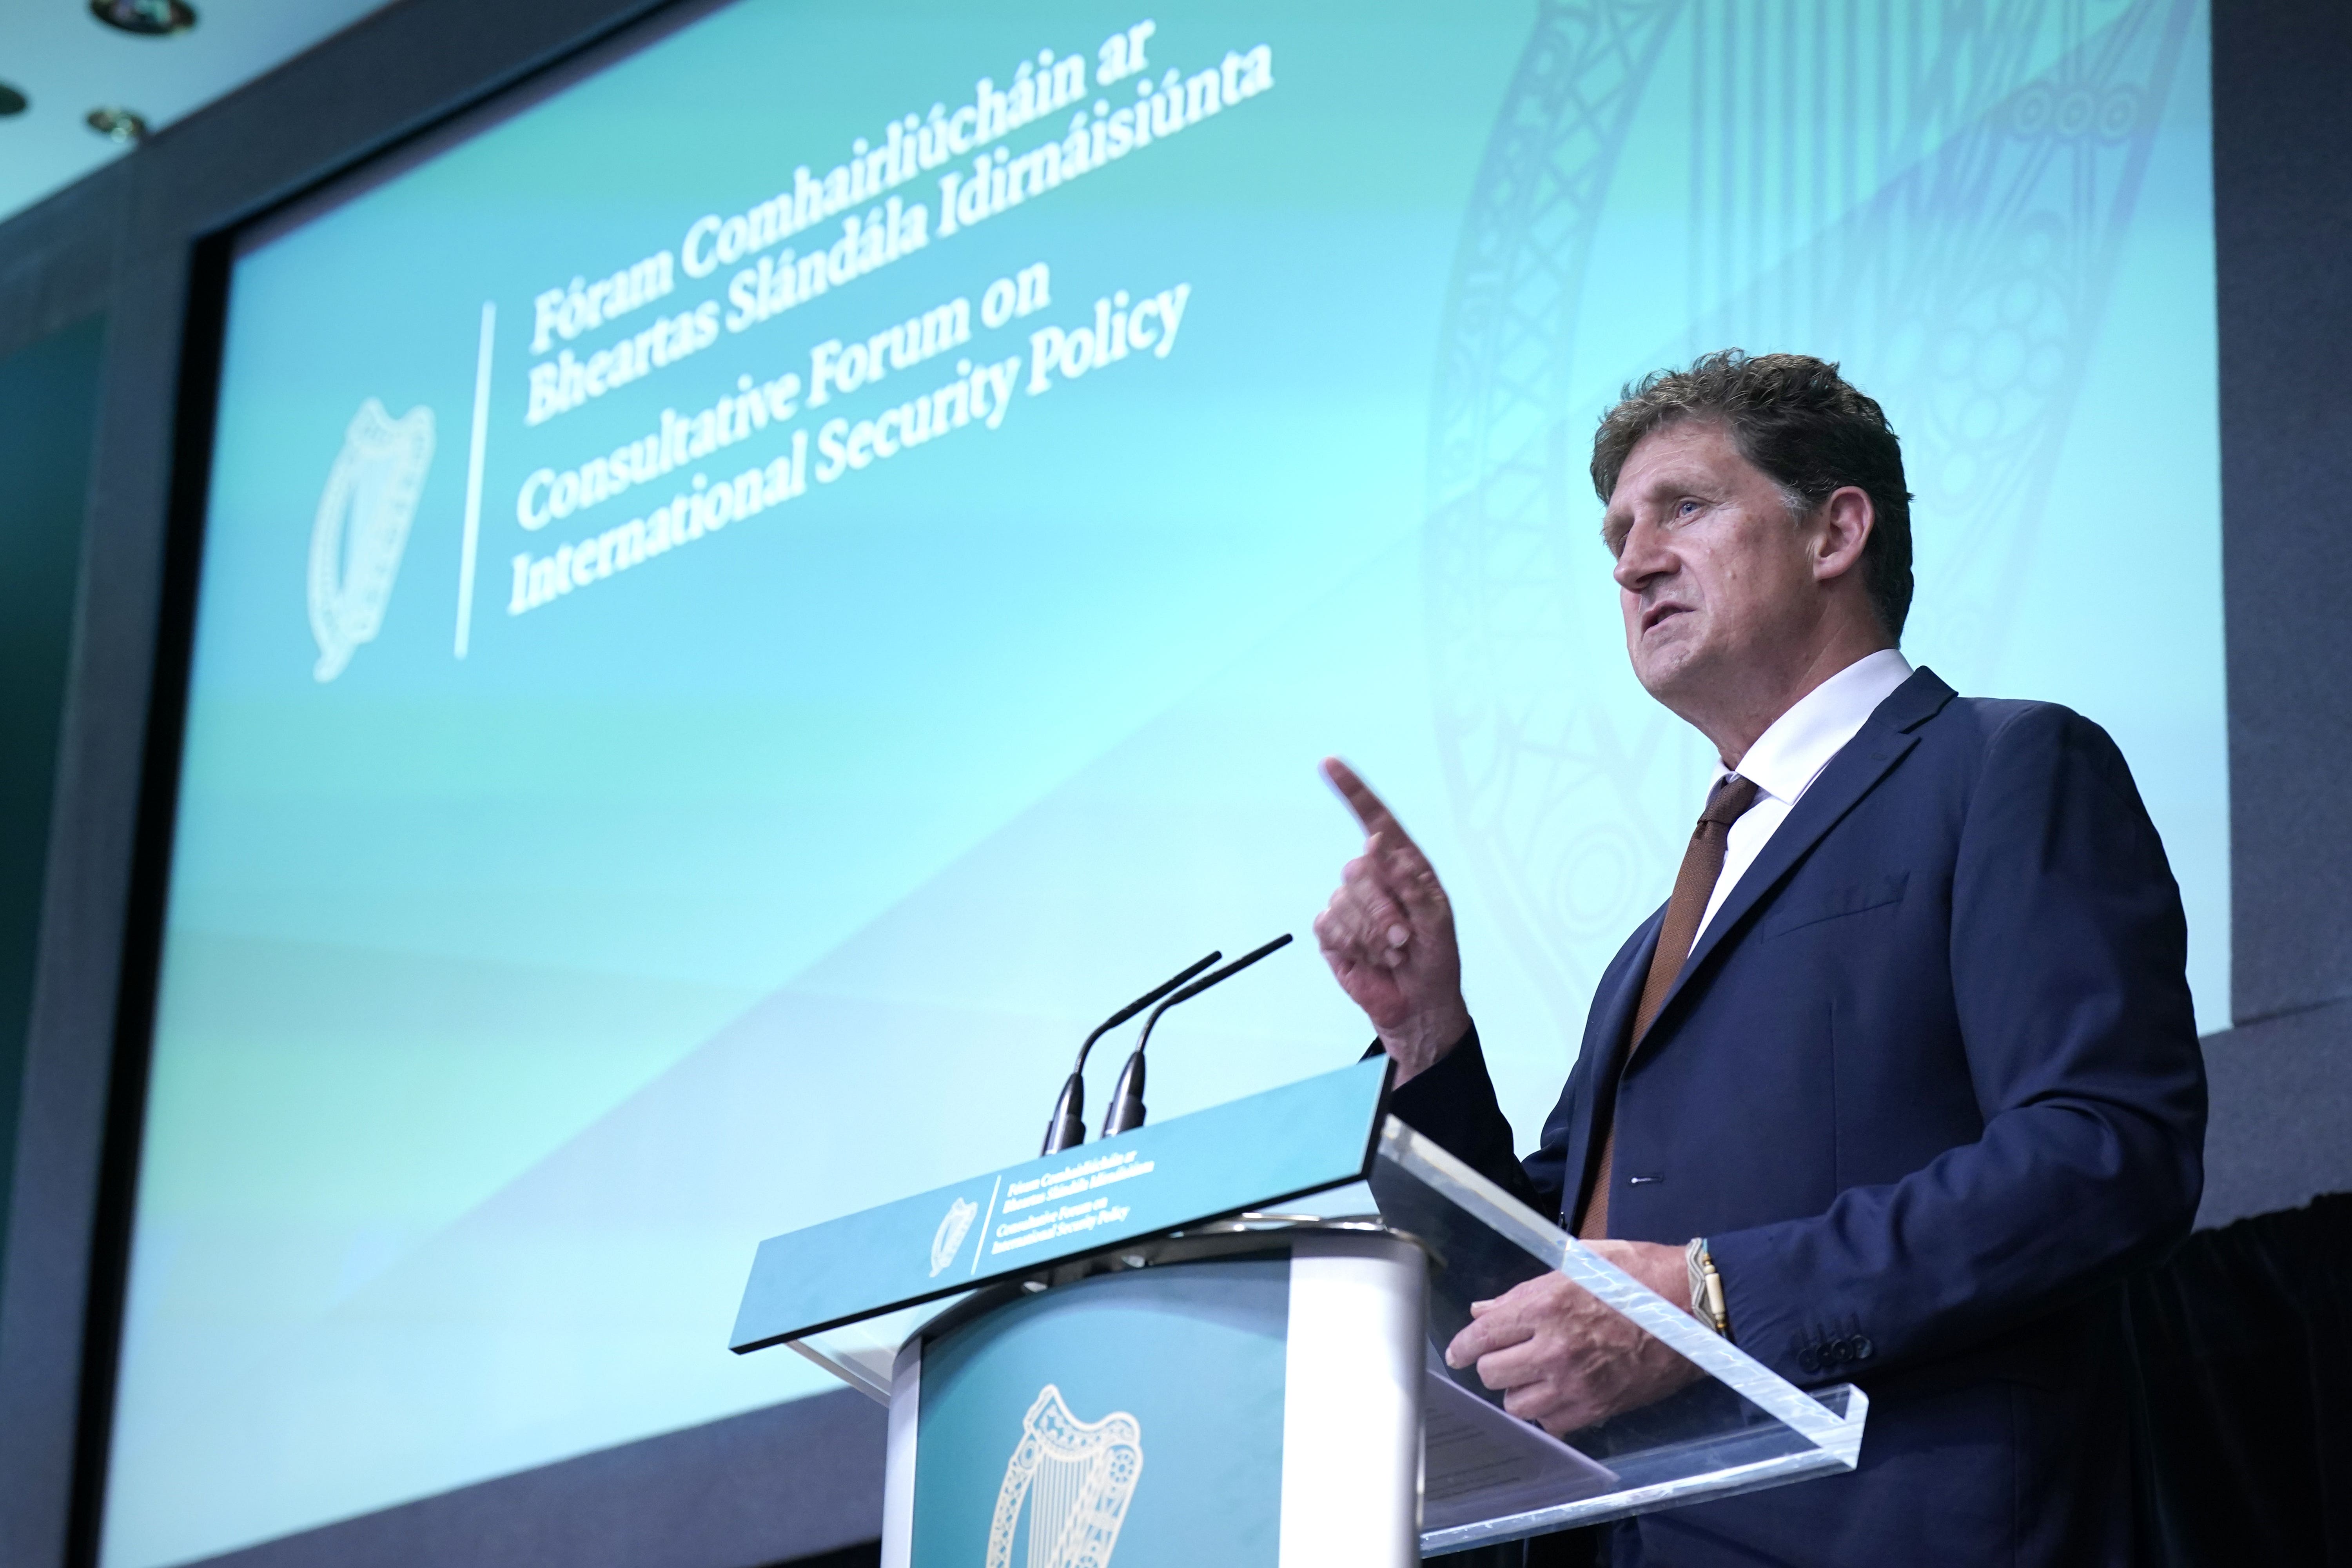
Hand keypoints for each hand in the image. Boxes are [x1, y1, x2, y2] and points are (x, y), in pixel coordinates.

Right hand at [1312, 758, 1469, 1081]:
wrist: (1419, 1005)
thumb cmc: (1435, 959)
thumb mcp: (1437, 920)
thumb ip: (1410, 883)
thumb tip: (1376, 845)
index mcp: (1403, 866)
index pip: (1375, 820)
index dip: (1352, 791)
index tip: (1329, 764)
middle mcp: (1373, 879)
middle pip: (1358, 870)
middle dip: (1382, 910)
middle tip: (1403, 940)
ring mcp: (1350, 905)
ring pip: (1343, 902)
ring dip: (1372, 935)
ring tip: (1393, 954)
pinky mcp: (1333, 932)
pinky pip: (1330, 927)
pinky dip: (1354, 947)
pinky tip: (1371, 960)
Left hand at [1442, 1240, 1703, 1434]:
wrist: (1693, 1309)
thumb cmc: (1639, 1276)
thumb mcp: (1579, 1265)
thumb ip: (1526, 1289)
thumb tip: (1486, 1309)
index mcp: (1545, 1305)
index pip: (1483, 1335)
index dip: (1462, 1346)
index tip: (1457, 1353)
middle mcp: (1554, 1349)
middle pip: (1492, 1374)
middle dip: (1492, 1364)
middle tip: (1504, 1357)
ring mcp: (1576, 1383)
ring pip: (1517, 1405)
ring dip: (1518, 1391)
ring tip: (1532, 1376)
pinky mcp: (1598, 1407)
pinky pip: (1553, 1424)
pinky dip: (1549, 1413)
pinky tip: (1558, 1394)